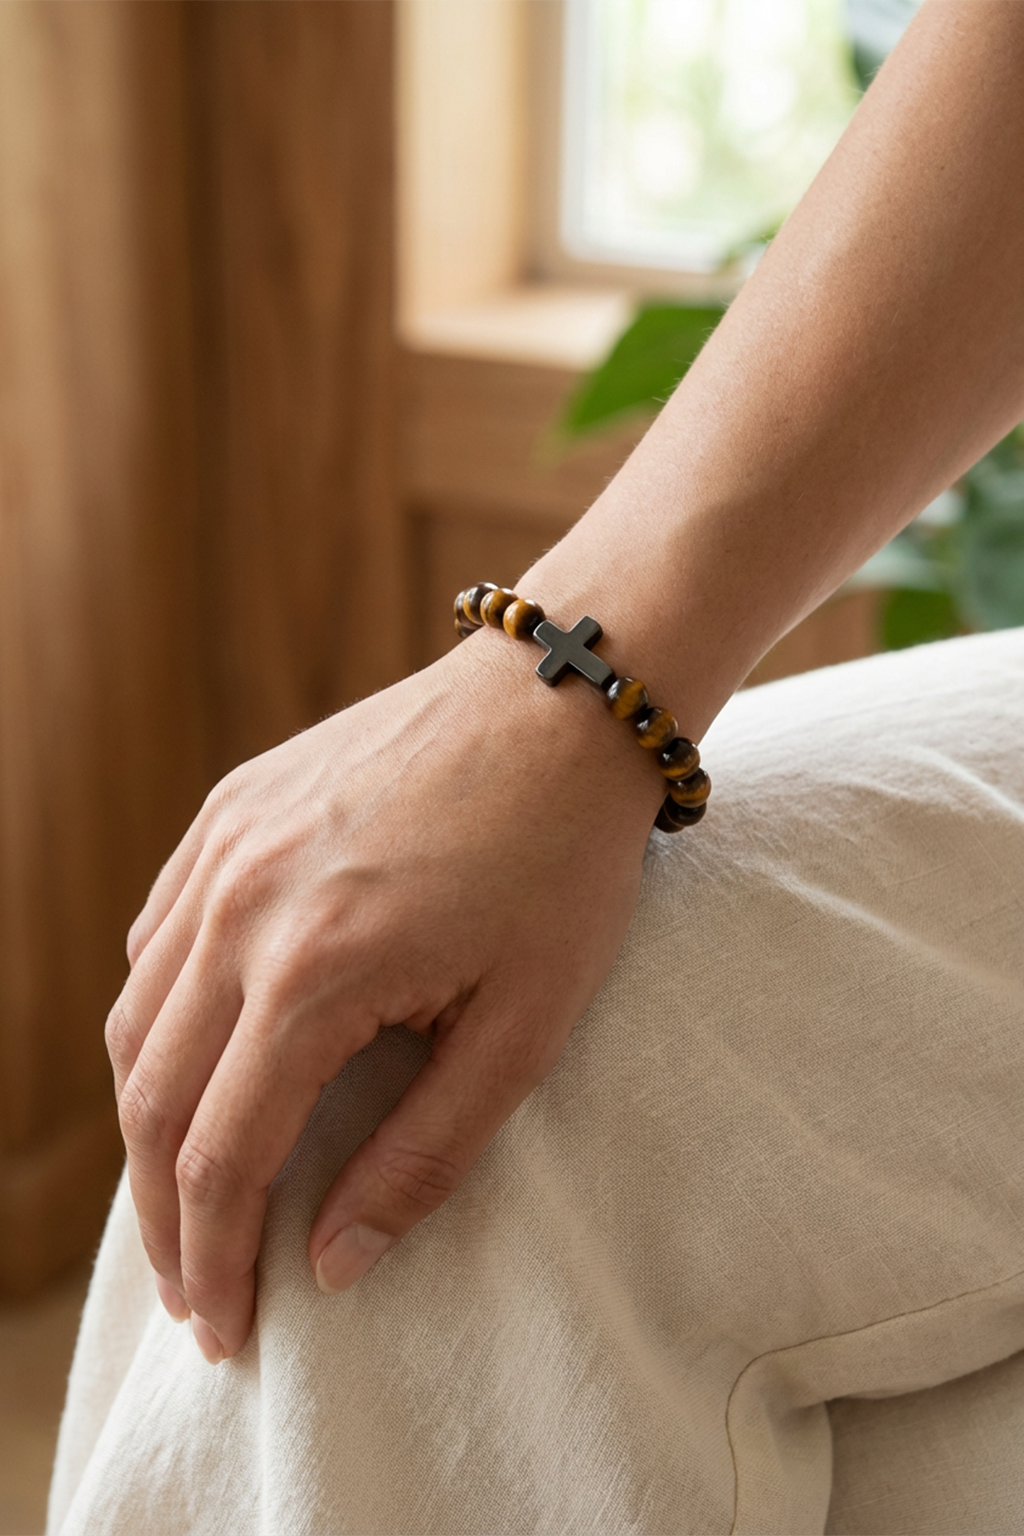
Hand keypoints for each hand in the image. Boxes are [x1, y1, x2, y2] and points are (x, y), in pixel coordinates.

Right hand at [106, 629, 658, 1361]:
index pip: (221, 1155)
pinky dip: (156, 1015)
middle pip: (151, 1095)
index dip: (213, 1261)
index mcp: (312, 970)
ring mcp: (223, 847)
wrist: (560, 705)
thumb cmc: (563, 866)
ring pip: (133, 1015)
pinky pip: (156, 934)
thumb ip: (423, 1155)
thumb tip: (330, 1262)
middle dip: (161, 1215)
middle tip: (189, 1290)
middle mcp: (239, 905)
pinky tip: (193, 1056)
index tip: (225, 1332)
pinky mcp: (229, 811)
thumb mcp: (524, 1027)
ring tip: (183, 1193)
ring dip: (148, 1119)